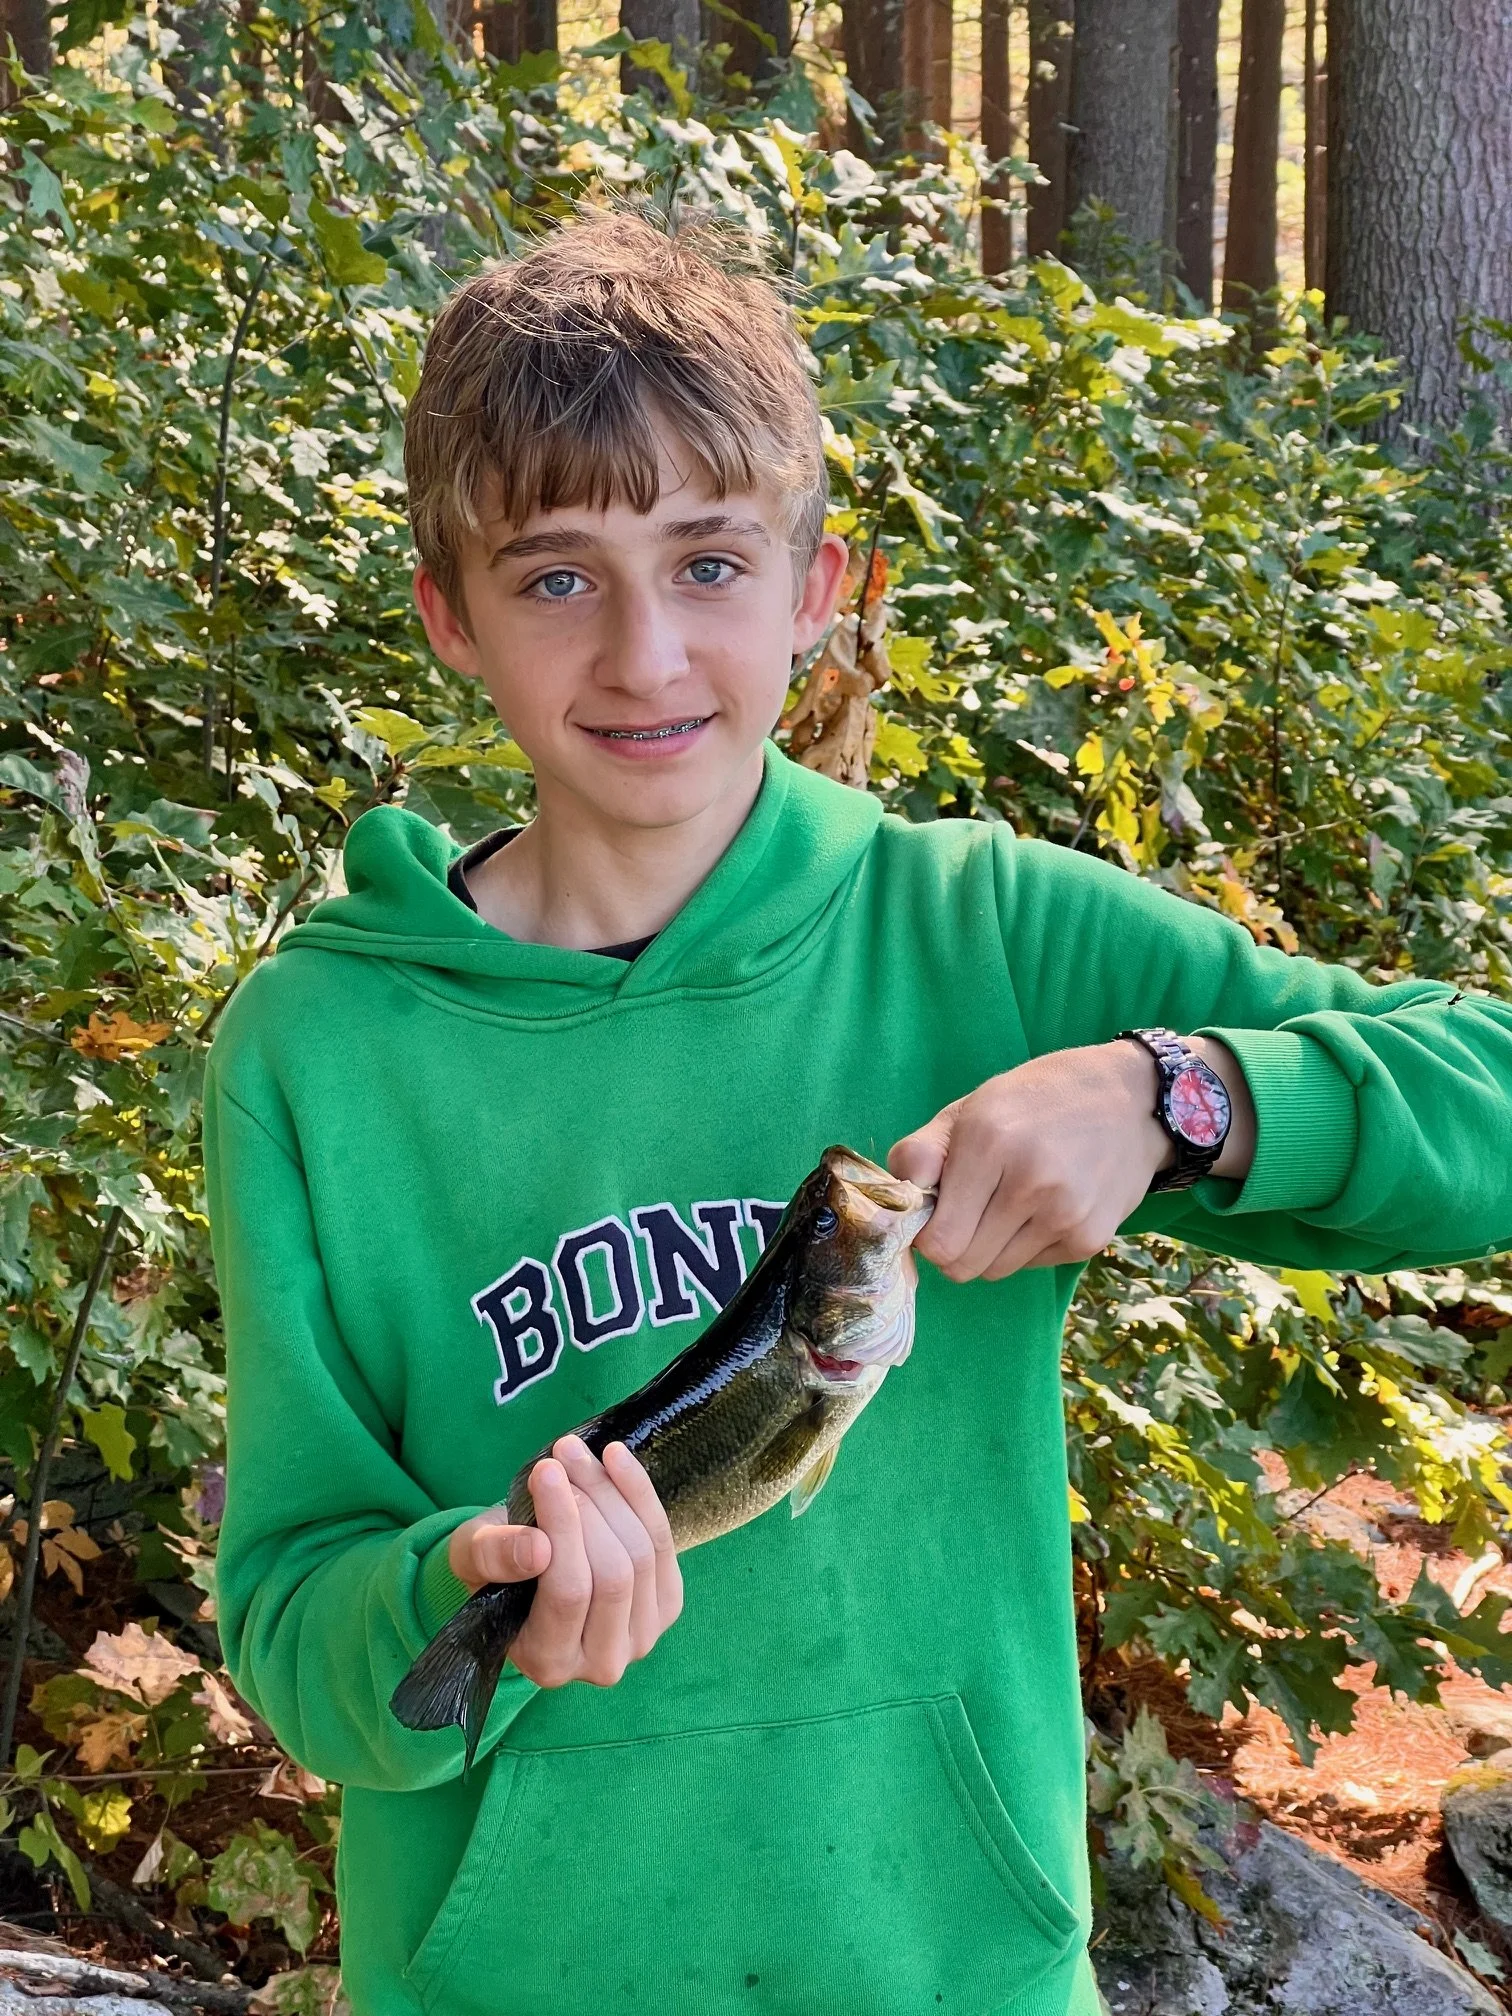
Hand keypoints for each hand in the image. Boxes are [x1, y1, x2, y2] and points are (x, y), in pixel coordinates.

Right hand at [448, 1434, 682, 1687]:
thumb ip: (494, 1556)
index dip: (562, 1526)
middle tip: (561, 1454)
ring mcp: (643, 1636)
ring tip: (577, 1453)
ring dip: (610, 1491)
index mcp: (547, 1662)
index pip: (567, 1590)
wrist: (527, 1573)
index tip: (544, 1470)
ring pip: (642, 1553)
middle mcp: (601, 1662)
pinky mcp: (668, 1604)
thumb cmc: (494, 1569)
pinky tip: (614, 1457)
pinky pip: (663, 1540)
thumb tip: (537, 1548)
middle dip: (589, 1503)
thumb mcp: (473, 1559)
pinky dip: (639, 1492)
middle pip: (613, 1572)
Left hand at [886, 1035, 1254, 1282]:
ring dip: (990, 1247)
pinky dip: (1026, 1246)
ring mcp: (1065, 1215)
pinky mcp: (1090, 1238)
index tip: (935, 1212)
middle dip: (954, 1246)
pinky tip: (1042, 1206)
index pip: (938, 1242)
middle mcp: (1030, 1183)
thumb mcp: (969, 1109)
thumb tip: (895, 1203)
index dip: (926, 1234)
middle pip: (963, 1267)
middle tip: (968, 1210)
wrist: (1132, 1100)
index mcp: (989, 1142)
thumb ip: (920, 1153)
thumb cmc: (1036, 1100)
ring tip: (1009, 1201)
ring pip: (995, 1271)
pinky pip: (1031, 1265)